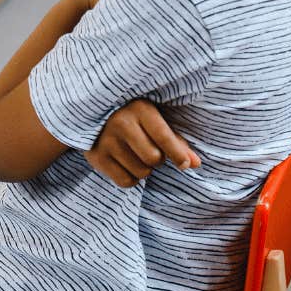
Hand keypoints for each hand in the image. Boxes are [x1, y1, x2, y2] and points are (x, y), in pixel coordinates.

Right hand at [85, 99, 200, 187]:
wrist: (94, 114)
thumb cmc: (134, 117)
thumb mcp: (156, 121)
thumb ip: (176, 141)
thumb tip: (196, 164)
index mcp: (140, 109)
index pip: (163, 136)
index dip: (178, 154)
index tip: (185, 165)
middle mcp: (121, 123)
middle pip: (154, 158)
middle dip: (158, 160)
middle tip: (152, 150)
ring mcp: (106, 141)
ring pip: (141, 172)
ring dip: (145, 169)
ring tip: (137, 155)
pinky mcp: (96, 157)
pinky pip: (125, 182)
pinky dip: (132, 178)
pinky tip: (127, 164)